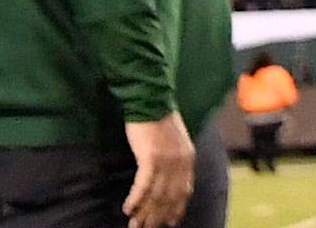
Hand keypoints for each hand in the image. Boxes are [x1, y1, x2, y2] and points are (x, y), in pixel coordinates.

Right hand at [123, 113, 192, 227]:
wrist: (152, 100)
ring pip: (155, 195)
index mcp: (188, 158)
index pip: (184, 191)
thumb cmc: (160, 119)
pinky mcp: (150, 157)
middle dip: (157, 216)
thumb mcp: (177, 141)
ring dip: (144, 213)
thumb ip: (177, 160)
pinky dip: (135, 198)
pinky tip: (127, 208)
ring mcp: (166, 161)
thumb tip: (169, 179)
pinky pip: (143, 185)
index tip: (170, 223)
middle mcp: (180, 162)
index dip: (176, 209)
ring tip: (134, 225)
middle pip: (169, 197)